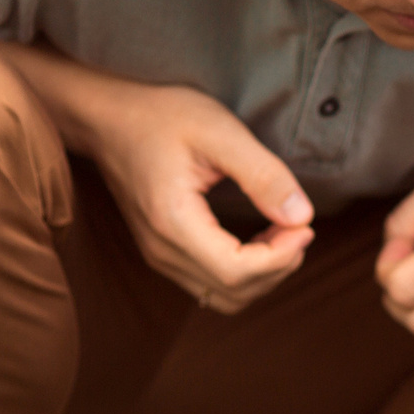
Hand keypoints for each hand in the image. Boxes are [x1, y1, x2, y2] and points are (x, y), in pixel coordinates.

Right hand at [79, 77, 314, 313]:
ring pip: (224, 296)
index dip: (282, 258)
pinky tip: (260, 238)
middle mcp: (162, 251)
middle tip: (298, 226)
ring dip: (263, 274)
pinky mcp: (163, 253)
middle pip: (234, 292)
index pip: (237, 272)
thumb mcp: (220, 132)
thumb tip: (302, 217)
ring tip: (282, 232)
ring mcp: (159, 256)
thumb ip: (263, 176)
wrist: (109, 119)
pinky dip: (245, 272)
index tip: (304, 226)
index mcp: (174, 223)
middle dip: (278, 267)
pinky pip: (211, 283)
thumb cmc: (162, 116)